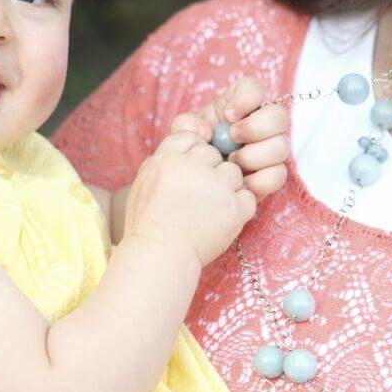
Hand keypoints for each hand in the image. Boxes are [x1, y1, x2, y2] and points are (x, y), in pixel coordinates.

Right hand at [124, 130, 256, 267]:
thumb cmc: (147, 221)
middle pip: (213, 154)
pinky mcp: (234, 208)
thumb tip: (184, 144)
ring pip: (233, 172)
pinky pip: (248, 196)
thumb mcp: (143, 181)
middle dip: (210, 171)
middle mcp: (192, 167)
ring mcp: (216, 186)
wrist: (159, 255)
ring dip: (226, 187)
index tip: (189, 172)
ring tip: (210, 209)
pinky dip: (239, 207)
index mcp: (167, 158)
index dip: (192, 154)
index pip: (190, 137)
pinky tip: (222, 218)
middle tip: (199, 195)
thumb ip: (163, 159)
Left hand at [169, 77, 288, 201]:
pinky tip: (240, 182)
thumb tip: (207, 130)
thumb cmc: (194, 149)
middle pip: (279, 116)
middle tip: (232, 137)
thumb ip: (186, 125)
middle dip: (255, 128)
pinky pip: (278, 175)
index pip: (255, 88)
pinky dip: (258, 180)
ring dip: (254, 156)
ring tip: (231, 162)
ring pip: (281, 146)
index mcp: (239, 106)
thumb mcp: (183, 133)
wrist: (197, 180)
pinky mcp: (272, 174)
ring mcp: (270, 149)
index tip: (228, 115)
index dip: (246, 98)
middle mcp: (261, 124)